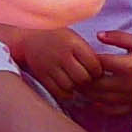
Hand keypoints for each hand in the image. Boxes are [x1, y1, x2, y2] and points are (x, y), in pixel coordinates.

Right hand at [0, 20, 115, 101]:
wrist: (29, 37)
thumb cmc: (56, 37)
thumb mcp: (73, 38)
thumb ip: (86, 52)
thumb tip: (101, 71)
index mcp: (73, 43)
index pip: (94, 64)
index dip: (98, 71)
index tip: (95, 71)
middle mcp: (62, 54)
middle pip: (83, 77)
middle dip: (88, 81)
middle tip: (87, 79)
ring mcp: (50, 66)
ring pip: (71, 86)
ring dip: (76, 87)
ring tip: (76, 82)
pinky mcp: (42, 75)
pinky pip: (58, 91)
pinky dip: (66, 93)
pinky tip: (68, 88)